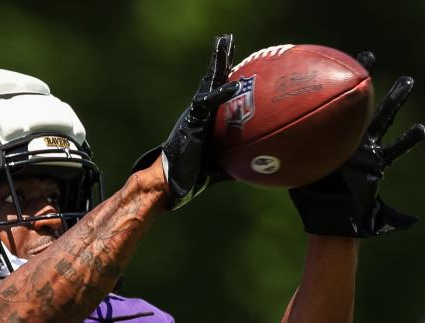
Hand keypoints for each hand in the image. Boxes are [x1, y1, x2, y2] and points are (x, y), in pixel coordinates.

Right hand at [133, 34, 239, 209]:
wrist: (168, 181)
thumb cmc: (189, 177)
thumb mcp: (218, 168)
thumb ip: (234, 164)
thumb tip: (256, 168)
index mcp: (204, 122)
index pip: (217, 94)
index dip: (225, 78)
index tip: (235, 63)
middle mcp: (198, 114)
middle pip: (212, 81)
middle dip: (220, 60)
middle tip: (227, 40)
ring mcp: (194, 115)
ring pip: (208, 84)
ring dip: (217, 63)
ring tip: (225, 43)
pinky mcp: (191, 122)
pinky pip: (208, 104)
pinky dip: (221, 94)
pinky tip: (234, 85)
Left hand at [289, 52, 424, 236]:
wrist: (328, 215)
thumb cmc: (309, 196)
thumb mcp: (290, 173)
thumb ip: (275, 161)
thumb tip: (243, 154)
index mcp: (330, 136)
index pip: (330, 106)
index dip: (329, 85)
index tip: (326, 62)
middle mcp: (350, 137)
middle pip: (357, 104)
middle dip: (362, 82)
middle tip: (368, 56)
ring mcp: (367, 149)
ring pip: (384, 118)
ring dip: (395, 100)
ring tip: (407, 80)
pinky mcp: (380, 164)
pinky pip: (397, 150)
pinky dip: (409, 139)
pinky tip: (421, 128)